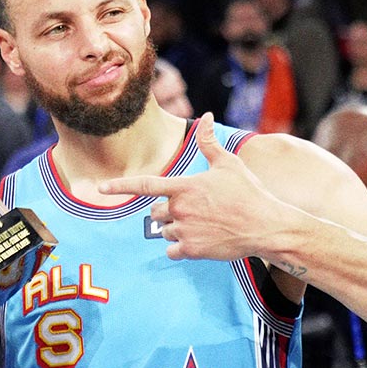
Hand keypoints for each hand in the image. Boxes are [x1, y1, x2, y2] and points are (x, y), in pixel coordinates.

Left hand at [98, 113, 287, 261]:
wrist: (266, 226)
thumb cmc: (249, 193)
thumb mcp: (229, 164)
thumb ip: (209, 143)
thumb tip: (206, 116)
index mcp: (184, 186)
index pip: (145, 185)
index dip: (120, 185)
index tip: (100, 187)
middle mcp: (180, 209)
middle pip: (156, 212)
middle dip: (169, 212)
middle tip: (196, 210)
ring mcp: (185, 231)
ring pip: (164, 232)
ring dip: (177, 230)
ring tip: (204, 225)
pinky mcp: (191, 250)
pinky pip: (171, 251)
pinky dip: (180, 248)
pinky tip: (201, 241)